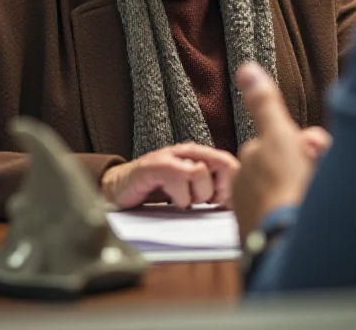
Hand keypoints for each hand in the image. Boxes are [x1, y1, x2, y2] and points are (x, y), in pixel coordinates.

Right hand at [101, 143, 239, 209]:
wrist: (119, 188)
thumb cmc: (157, 189)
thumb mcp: (189, 190)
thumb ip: (211, 191)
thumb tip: (236, 204)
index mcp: (200, 156)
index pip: (231, 163)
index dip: (234, 185)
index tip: (223, 203)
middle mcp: (189, 152)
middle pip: (223, 166)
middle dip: (217, 191)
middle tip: (203, 202)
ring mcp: (172, 156)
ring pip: (201, 172)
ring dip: (196, 195)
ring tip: (183, 199)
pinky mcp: (156, 165)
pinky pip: (179, 178)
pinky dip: (179, 196)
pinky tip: (171, 199)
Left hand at [233, 62, 330, 242]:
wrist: (290, 245)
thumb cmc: (285, 190)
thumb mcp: (278, 136)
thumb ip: (264, 104)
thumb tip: (246, 69)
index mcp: (250, 165)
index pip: (285, 145)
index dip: (307, 147)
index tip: (315, 154)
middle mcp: (249, 193)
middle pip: (290, 170)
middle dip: (309, 168)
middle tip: (319, 178)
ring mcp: (261, 219)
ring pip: (295, 194)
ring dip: (311, 192)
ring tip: (316, 202)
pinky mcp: (273, 245)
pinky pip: (296, 222)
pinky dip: (307, 219)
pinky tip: (312, 220)